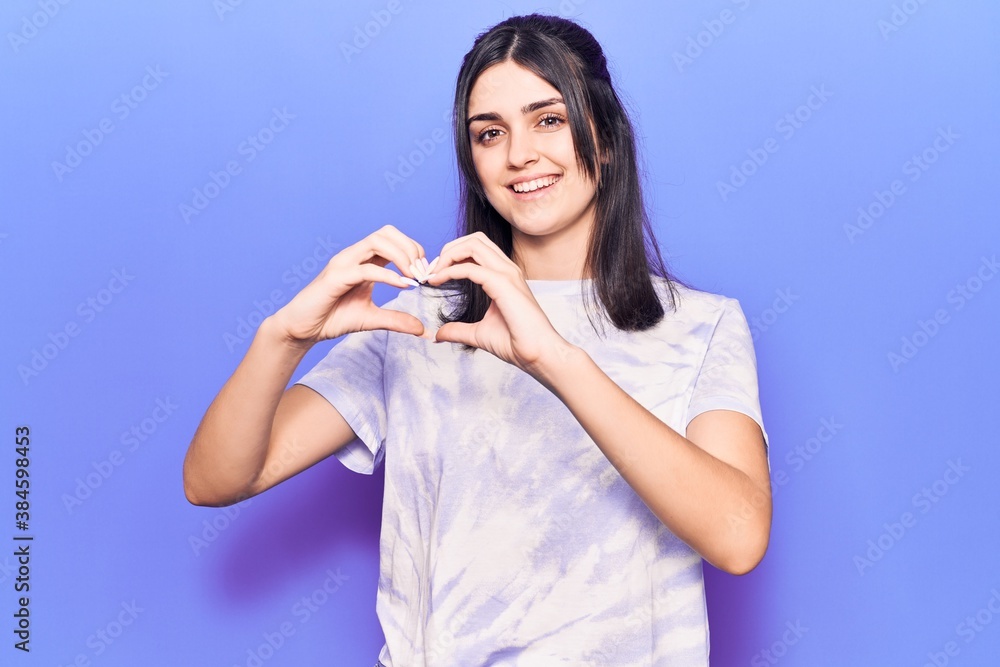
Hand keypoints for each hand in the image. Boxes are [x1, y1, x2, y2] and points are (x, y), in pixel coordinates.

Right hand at [269, 225, 430, 346]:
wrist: (303, 329)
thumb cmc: (332, 318)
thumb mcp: (372, 319)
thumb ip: (396, 320)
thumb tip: (422, 329)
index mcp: (364, 260)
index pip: (393, 239)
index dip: (414, 250)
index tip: (426, 273)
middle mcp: (353, 256)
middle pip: (386, 233)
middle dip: (410, 248)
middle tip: (423, 273)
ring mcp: (343, 263)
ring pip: (376, 242)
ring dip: (401, 256)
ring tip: (414, 277)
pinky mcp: (335, 277)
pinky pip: (365, 268)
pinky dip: (387, 275)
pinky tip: (402, 285)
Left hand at [425, 232, 572, 373]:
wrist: (537, 354)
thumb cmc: (516, 343)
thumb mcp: (478, 334)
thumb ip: (458, 330)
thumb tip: (438, 335)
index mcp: (504, 276)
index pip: (477, 248)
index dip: (452, 256)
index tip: (434, 275)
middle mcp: (507, 269)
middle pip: (474, 239)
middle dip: (448, 249)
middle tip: (432, 271)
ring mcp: (507, 274)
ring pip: (473, 244)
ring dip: (448, 255)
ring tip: (434, 274)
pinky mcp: (503, 284)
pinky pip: (470, 267)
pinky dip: (450, 271)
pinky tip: (438, 281)